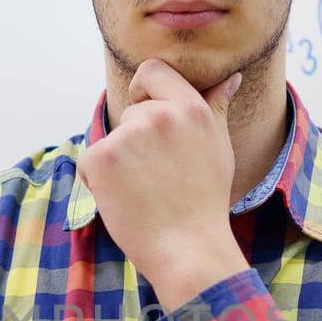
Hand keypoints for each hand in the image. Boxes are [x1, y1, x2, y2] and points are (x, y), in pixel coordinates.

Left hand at [75, 58, 242, 281]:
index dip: (144, 90)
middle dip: (136, 142)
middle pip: (131, 113)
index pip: (152, 71)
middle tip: (157, 179)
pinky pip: (89, 162)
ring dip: (118, 164)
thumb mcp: (218, 148)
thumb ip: (216, 108)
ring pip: (111, 140)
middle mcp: (159, 115)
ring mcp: (128, 136)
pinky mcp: (101, 158)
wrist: (188, 249)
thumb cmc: (205, 203)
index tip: (147, 115)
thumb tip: (232, 77)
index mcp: (190, 108)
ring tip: (143, 193)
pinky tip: (124, 202)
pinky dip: (98, 182)